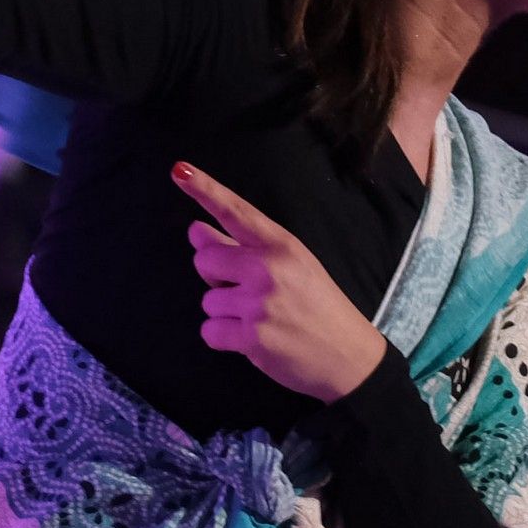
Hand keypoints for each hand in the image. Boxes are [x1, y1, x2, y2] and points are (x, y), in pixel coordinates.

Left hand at [173, 161, 386, 402]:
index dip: (204, 190)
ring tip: (259, 319)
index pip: (236, 211)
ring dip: (225, 313)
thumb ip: (243, 248)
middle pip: (205, 259)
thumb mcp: (291, 266)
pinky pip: (209, 331)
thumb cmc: (316, 306)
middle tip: (244, 291)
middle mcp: (269, 269)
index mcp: (281, 245)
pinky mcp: (253, 338)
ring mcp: (260, 304)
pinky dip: (223, 338)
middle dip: (214, 276)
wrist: (348, 356)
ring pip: (208, 301)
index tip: (179, 171)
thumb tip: (195, 231)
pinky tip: (250, 340)